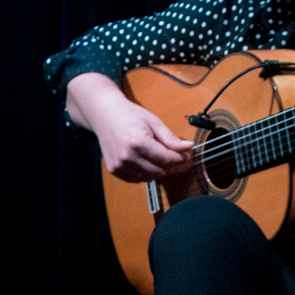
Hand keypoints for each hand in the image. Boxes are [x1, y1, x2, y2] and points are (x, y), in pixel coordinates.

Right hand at [66, 72, 192, 181]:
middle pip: (159, 171)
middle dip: (169, 164)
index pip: (166, 158)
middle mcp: (127, 156)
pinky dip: (144, 173)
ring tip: (155, 155)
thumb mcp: (154, 122)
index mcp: (138, 142)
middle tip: (172, 155)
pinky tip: (144, 160)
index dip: (179, 158)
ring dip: (156, 169)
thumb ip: (171, 138)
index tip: (185, 155)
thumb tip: (189, 147)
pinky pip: (136, 179)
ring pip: (149, 177)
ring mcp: (119, 165)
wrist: (105, 115)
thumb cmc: (130, 116)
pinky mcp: (115, 170)